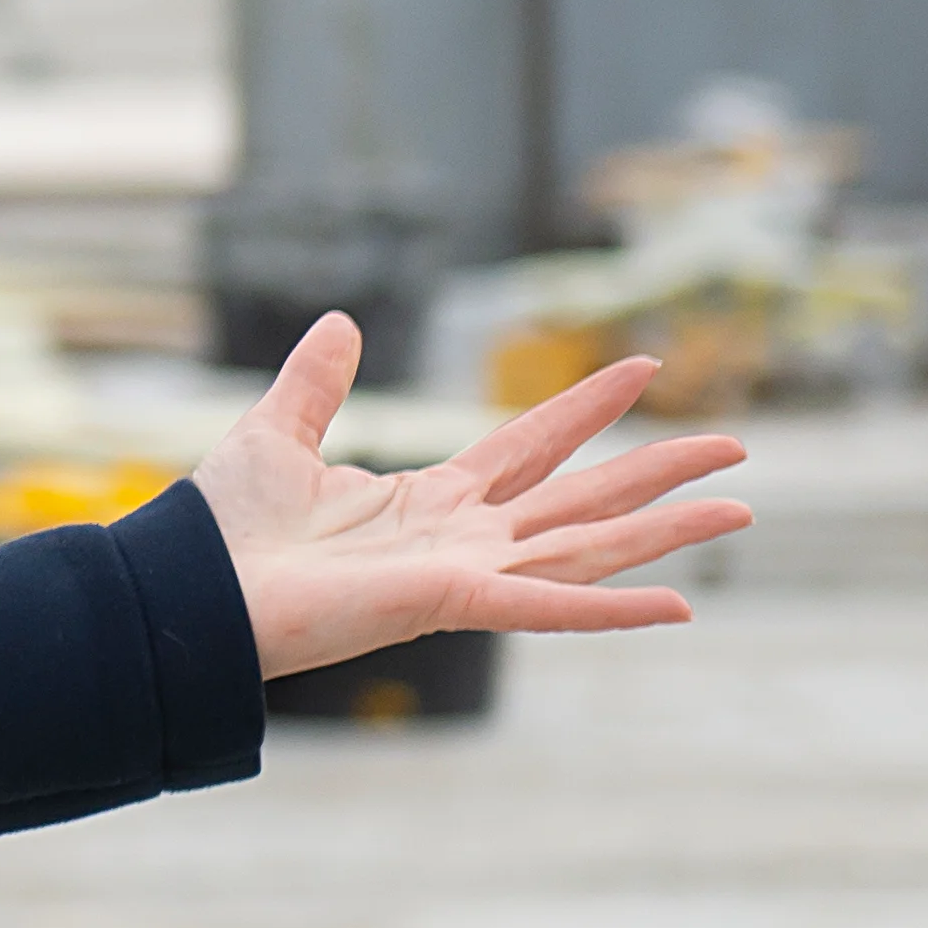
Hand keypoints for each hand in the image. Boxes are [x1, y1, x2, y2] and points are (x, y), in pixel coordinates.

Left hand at [190, 315, 753, 678]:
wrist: (189, 585)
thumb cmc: (222, 530)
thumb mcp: (276, 433)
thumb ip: (316, 383)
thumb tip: (342, 321)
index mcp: (429, 500)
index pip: (531, 445)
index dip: (588, 406)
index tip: (645, 367)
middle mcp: (462, 539)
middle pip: (584, 497)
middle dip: (658, 471)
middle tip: (736, 443)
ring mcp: (466, 574)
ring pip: (588, 544)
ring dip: (664, 528)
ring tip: (739, 507)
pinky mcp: (453, 604)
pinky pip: (549, 606)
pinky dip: (613, 607)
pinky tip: (682, 603)